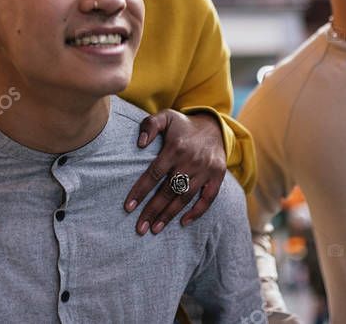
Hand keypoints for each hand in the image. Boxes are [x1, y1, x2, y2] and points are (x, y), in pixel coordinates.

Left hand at [124, 110, 226, 234]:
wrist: (213, 126)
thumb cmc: (183, 125)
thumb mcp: (165, 116)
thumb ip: (150, 125)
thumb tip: (140, 143)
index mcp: (175, 147)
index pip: (154, 173)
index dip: (140, 191)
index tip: (128, 207)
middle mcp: (190, 161)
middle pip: (168, 191)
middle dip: (152, 211)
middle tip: (140, 228)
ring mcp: (205, 170)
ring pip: (185, 197)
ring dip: (170, 215)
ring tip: (155, 229)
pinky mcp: (217, 176)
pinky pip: (208, 198)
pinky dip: (197, 212)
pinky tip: (183, 222)